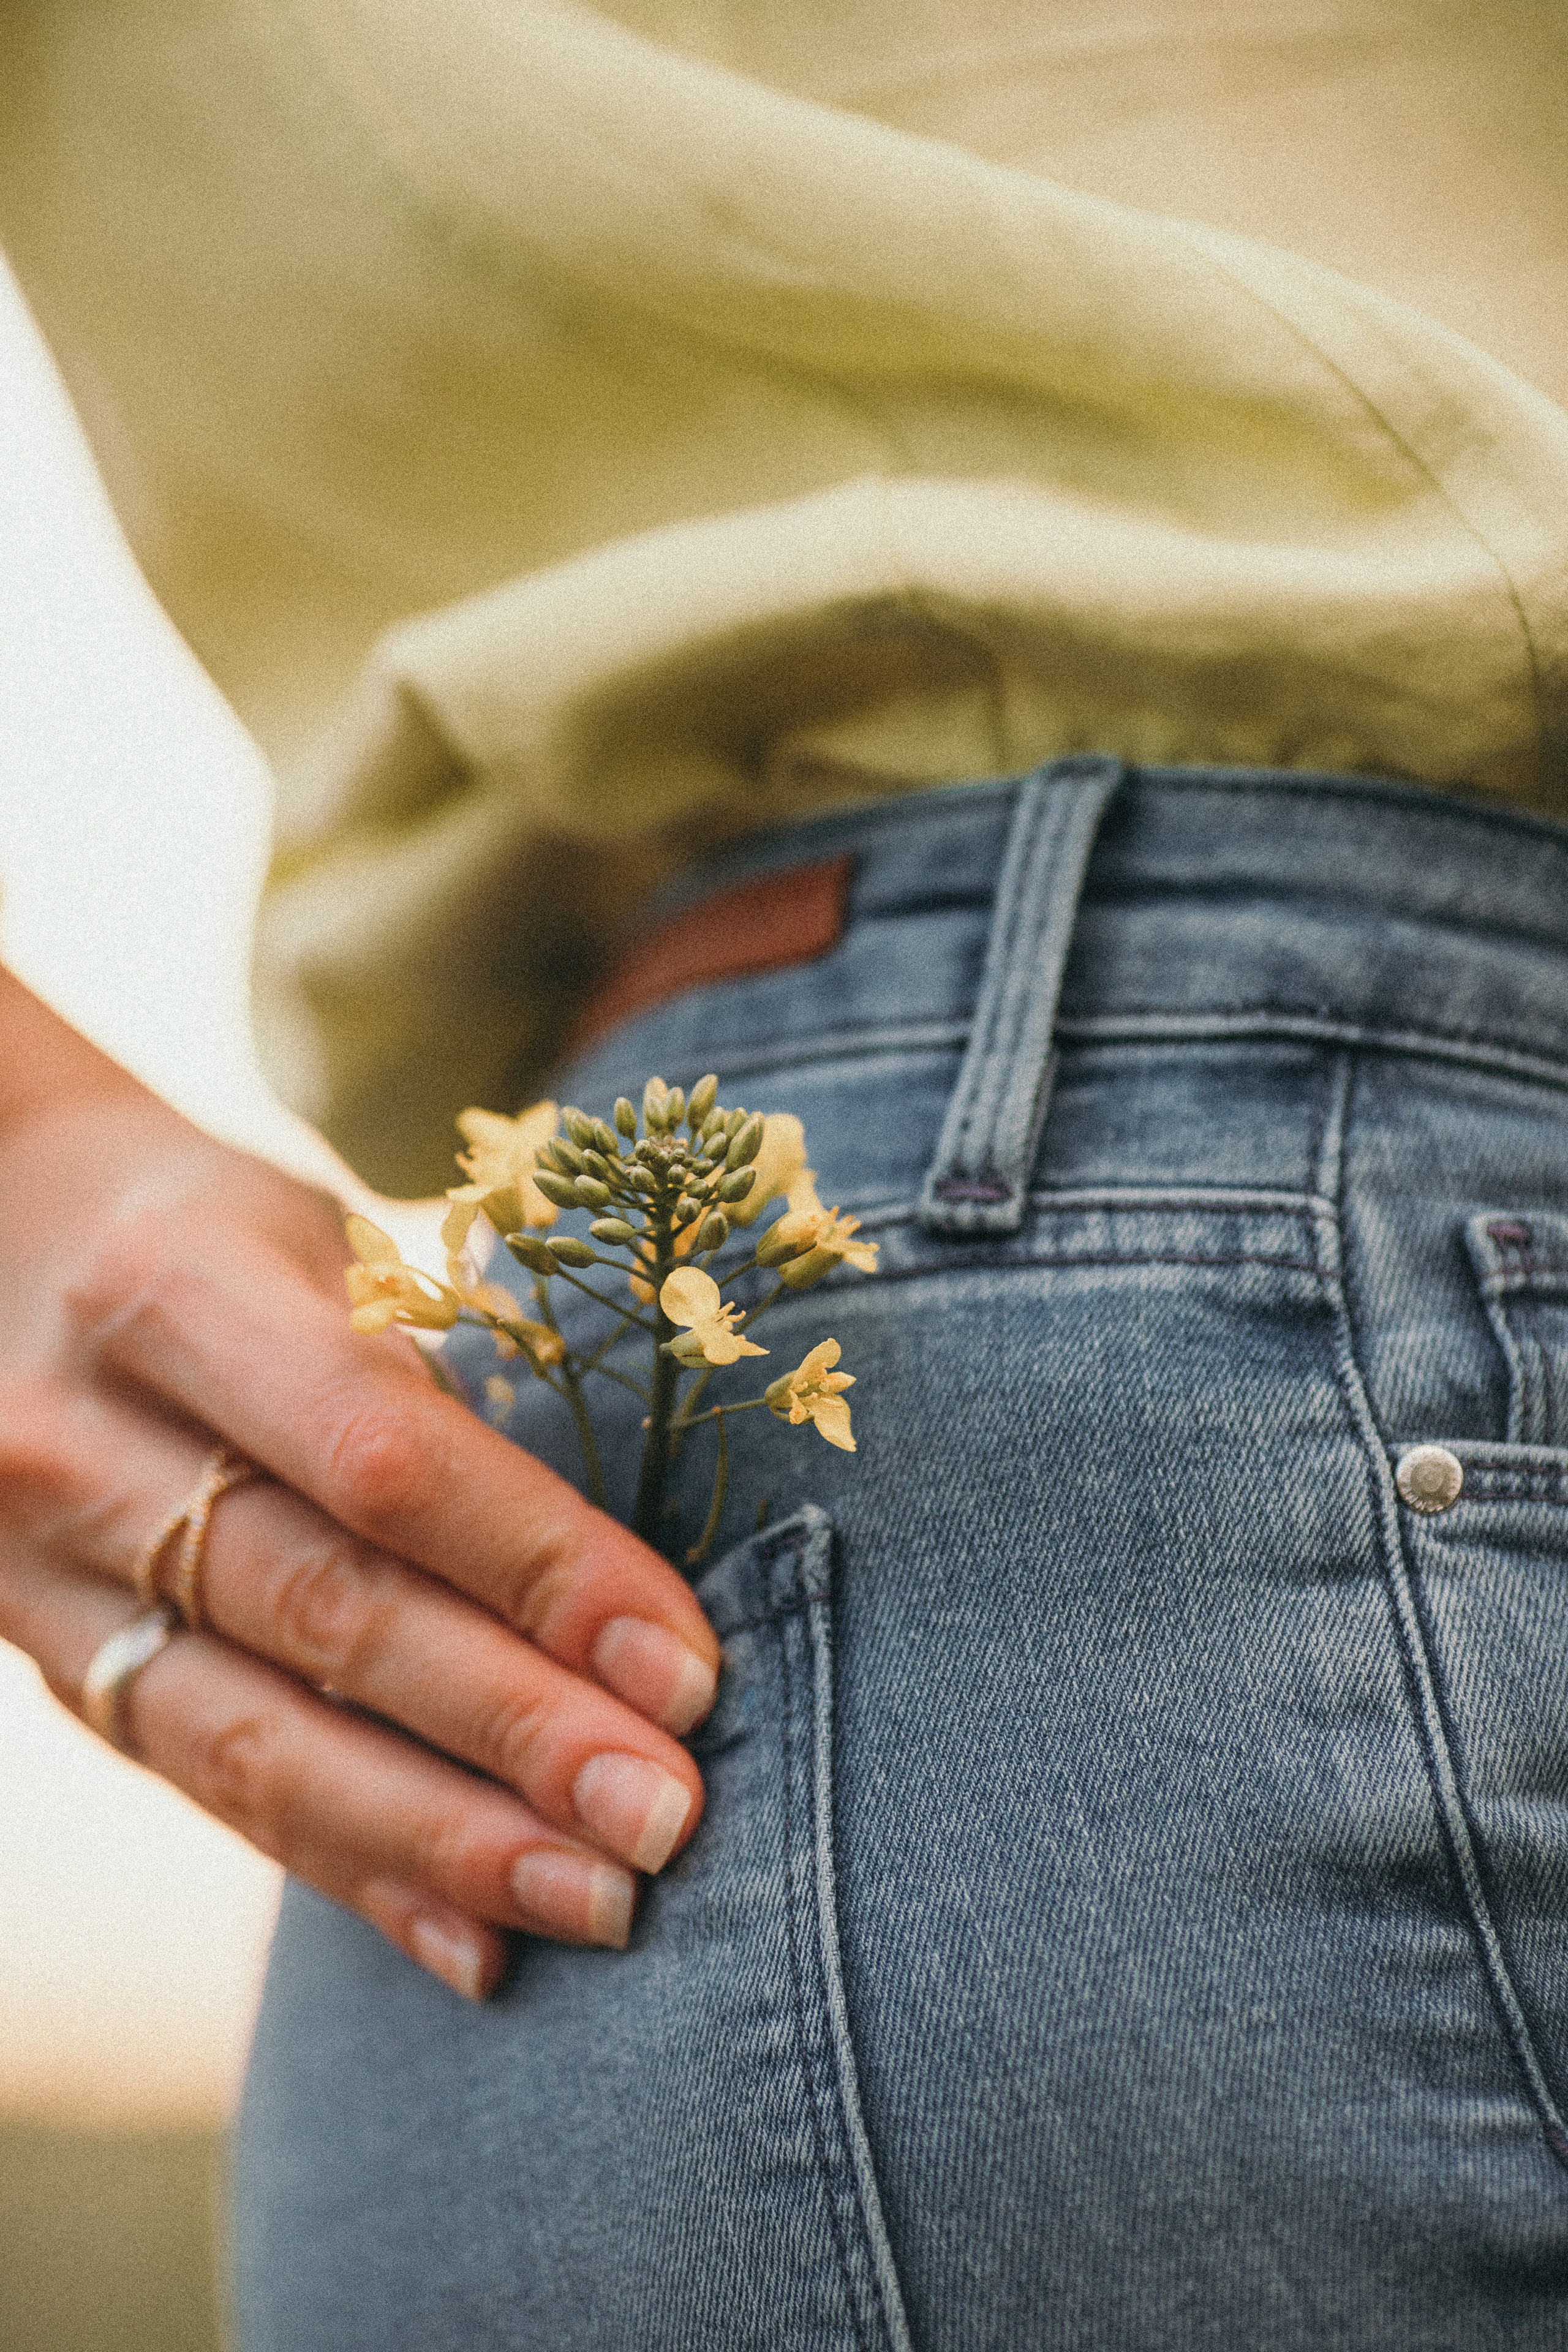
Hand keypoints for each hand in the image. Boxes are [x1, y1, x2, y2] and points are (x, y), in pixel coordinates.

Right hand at [0, 969, 718, 1998]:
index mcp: (165, 1291)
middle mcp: (73, 1441)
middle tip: (667, 1816)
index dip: (538, 1568)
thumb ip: (429, 1381)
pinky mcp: (52, 1664)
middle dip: (511, 1731)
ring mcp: (37, 1572)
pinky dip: (352, 1872)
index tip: (685, 1662)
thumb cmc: (217, 1232)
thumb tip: (611, 1578)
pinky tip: (475, 1944)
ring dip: (443, 1840)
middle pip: (322, 1614)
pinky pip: (211, 1789)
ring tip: (602, 1903)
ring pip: (255, 1739)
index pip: (379, 1455)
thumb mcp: (313, 1241)